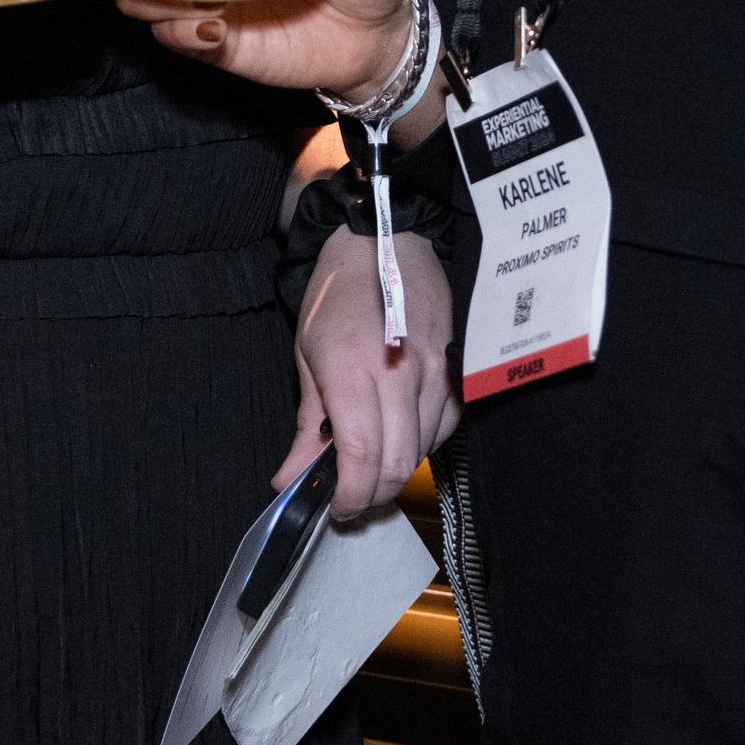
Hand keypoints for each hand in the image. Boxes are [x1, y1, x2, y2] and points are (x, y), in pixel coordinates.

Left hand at [274, 228, 459, 519]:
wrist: (385, 239)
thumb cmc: (338, 293)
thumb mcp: (307, 354)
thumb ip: (307, 423)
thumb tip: (289, 479)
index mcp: (353, 369)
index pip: (361, 458)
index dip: (350, 496)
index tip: (336, 505)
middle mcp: (400, 374)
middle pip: (397, 465)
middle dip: (372, 493)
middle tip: (351, 493)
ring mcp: (435, 371)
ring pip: (423, 450)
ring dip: (395, 470)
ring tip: (371, 463)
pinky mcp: (455, 367)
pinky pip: (445, 426)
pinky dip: (423, 443)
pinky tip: (401, 434)